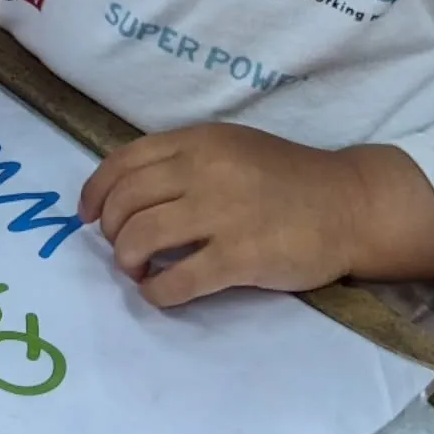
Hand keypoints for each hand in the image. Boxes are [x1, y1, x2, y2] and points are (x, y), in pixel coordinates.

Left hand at [80, 124, 433, 307]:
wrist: (347, 204)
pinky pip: (177, 279)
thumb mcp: (229, 148)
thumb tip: (128, 192)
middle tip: (118, 247)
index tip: (86, 214)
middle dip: (109, 229)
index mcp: (197, 141)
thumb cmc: (286, 177)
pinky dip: (156, 291)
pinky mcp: (240, 257)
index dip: (94, 191)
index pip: (123, 162)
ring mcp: (222, 213)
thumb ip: (183, 161)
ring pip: (141, 237)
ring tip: (136, 270)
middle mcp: (203, 170)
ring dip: (126, 260)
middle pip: (125, 202)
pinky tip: (159, 292)